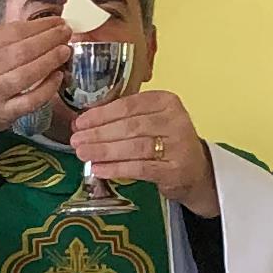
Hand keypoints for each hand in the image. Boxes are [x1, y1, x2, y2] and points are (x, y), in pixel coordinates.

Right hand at [0, 13, 75, 163]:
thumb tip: (42, 28)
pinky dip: (47, 88)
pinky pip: (30, 100)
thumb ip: (3, 38)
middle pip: (22, 51)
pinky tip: (58, 77)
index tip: (57, 21)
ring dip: (50, 60)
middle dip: (49, 39)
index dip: (40, 26)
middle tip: (67, 33)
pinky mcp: (3, 113)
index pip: (13, 32)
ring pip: (26, 74)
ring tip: (65, 51)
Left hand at [67, 86, 222, 217]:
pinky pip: (141, 168)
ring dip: (104, 151)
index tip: (80, 122)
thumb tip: (84, 122)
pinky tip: (99, 169)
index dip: (101, 114)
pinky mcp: (175, 169)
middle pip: (129, 126)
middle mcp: (175, 120)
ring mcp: (178, 145)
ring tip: (83, 154)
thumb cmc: (166, 142)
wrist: (196, 171)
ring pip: (134, 146)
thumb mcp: (152, 121)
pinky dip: (117, 169)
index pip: (128, 105)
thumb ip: (125, 118)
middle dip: (99, 134)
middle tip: (76, 141)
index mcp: (166, 101)